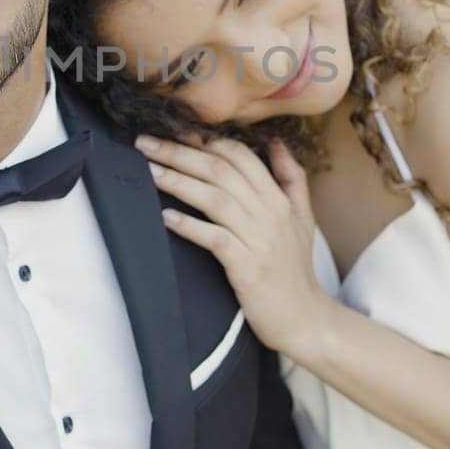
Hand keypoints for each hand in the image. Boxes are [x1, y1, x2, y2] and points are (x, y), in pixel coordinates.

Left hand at [136, 134, 330, 357]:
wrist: (304, 318)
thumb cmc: (295, 268)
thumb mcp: (303, 217)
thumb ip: (292, 178)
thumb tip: (276, 142)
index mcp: (278, 198)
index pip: (240, 155)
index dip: (204, 139)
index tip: (172, 130)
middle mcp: (269, 212)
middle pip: (220, 170)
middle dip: (180, 152)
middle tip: (145, 143)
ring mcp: (258, 239)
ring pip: (215, 198)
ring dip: (178, 182)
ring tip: (149, 171)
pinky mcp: (247, 267)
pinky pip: (214, 239)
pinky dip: (190, 226)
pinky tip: (166, 217)